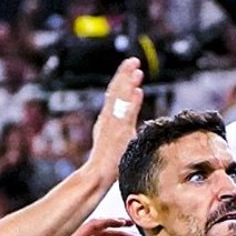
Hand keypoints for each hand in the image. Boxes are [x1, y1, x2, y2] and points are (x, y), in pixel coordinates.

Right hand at [88, 58, 143, 177]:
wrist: (97, 175)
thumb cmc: (108, 165)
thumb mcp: (117, 142)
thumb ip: (123, 131)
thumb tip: (131, 127)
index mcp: (106, 120)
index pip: (114, 95)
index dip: (122, 80)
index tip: (131, 69)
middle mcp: (107, 119)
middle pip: (115, 91)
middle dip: (124, 74)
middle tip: (133, 60)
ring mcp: (112, 125)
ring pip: (119, 99)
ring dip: (128, 82)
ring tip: (136, 68)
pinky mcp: (117, 133)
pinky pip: (126, 114)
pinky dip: (132, 102)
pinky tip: (138, 91)